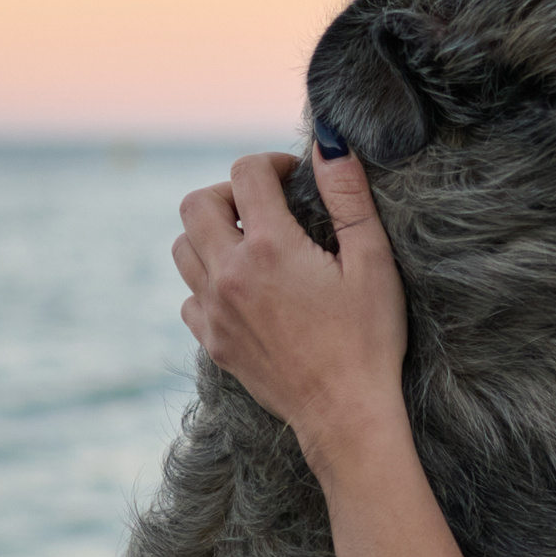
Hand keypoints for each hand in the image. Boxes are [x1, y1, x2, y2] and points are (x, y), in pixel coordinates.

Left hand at [174, 143, 407, 463]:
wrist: (345, 414)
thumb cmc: (369, 339)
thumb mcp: (373, 262)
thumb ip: (349, 197)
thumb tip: (329, 142)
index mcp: (271, 247)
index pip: (246, 173)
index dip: (271, 163)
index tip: (292, 176)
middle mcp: (230, 273)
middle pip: (195, 204)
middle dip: (227, 192)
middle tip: (263, 206)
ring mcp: (214, 310)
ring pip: (182, 248)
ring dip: (211, 235)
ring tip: (251, 245)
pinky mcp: (213, 342)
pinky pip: (189, 296)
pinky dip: (209, 283)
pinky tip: (246, 291)